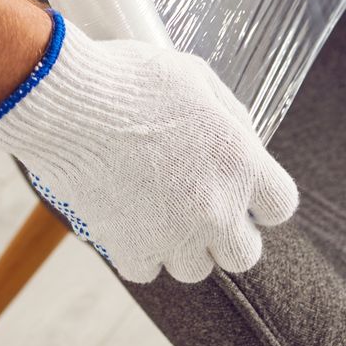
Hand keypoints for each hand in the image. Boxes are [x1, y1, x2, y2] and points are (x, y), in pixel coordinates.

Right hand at [0, 13, 296, 283]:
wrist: (65, 101)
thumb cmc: (129, 79)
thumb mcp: (195, 76)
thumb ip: (231, 116)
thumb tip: (245, 143)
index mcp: (238, 162)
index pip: (280, 205)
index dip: (262, 196)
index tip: (243, 188)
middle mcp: (213, 207)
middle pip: (244, 253)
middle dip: (227, 232)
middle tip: (200, 205)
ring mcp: (171, 234)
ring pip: (195, 268)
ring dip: (182, 244)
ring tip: (158, 209)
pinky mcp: (129, 247)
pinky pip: (146, 269)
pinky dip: (138, 250)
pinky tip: (128, 217)